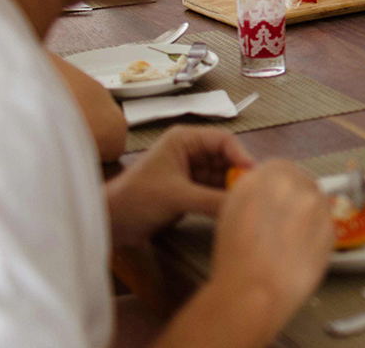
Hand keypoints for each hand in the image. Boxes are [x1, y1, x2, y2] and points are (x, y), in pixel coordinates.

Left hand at [106, 125, 253, 246]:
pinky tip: (233, 208)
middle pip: (226, 158)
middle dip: (239, 174)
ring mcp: (190, 171)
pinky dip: (223, 199)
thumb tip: (243, 205)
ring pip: (222, 176)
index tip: (254, 174)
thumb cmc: (136, 199)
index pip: (223, 140)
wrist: (109, 224)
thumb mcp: (177, 197)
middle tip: (254, 191)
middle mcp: (190, 151)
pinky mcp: (189, 190)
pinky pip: (214, 191)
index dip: (241, 155)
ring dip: (232, 188)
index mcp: (184, 140)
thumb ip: (212, 200)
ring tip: (247, 202)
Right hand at [209, 161, 333, 330]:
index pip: (281, 168)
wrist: (253, 290)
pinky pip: (327, 225)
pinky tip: (300, 252)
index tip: (276, 200)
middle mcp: (295, 183)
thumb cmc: (235, 257)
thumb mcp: (232, 209)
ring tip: (290, 242)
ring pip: (318, 203)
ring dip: (309, 216)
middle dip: (296, 200)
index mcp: (267, 174)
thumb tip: (268, 191)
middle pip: (303, 182)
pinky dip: (317, 235)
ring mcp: (317, 205)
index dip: (278, 187)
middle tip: (283, 223)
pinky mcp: (332, 227)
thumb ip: (254, 190)